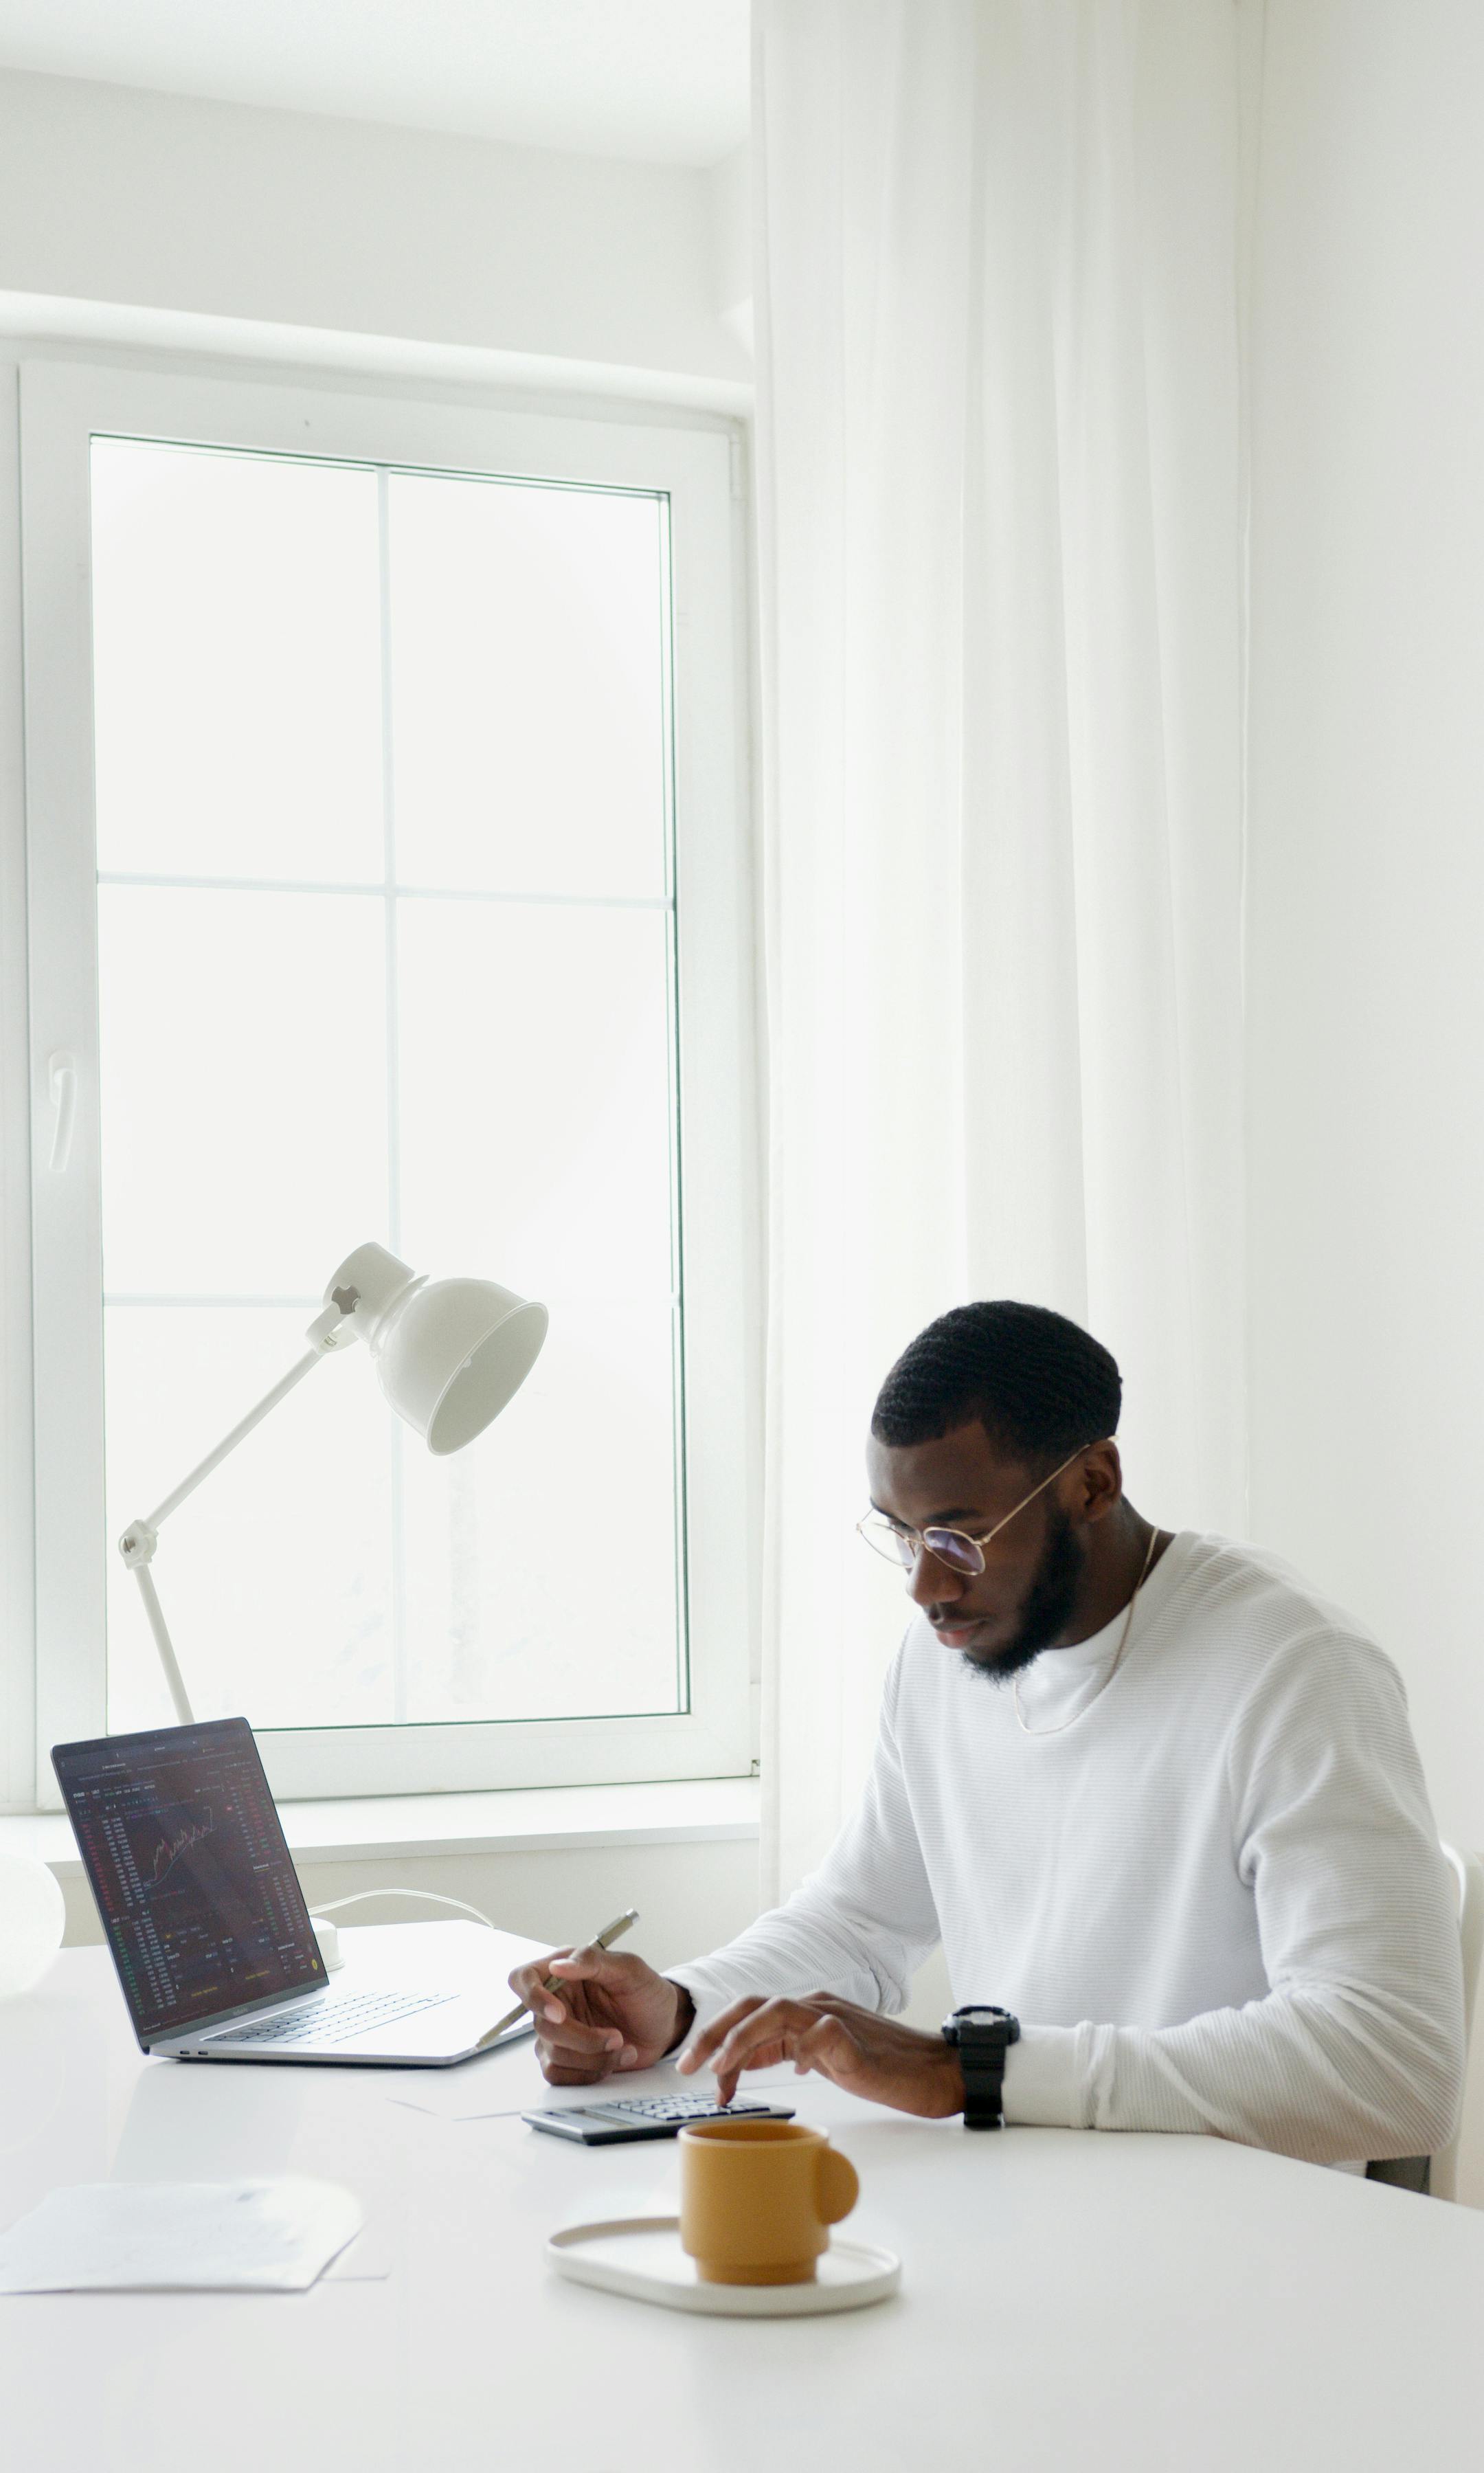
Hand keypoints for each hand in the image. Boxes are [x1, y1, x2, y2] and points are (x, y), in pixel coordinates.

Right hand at [508, 1945, 693, 2085]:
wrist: (664, 2027)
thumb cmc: (647, 1992)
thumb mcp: (629, 1969)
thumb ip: (593, 1961)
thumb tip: (559, 1965)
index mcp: (562, 1972)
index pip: (523, 1979)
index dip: (533, 1997)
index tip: (561, 2014)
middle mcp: (554, 2001)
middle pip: (542, 2026)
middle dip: (581, 2039)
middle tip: (616, 2038)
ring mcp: (558, 2033)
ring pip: (552, 2054)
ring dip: (591, 2058)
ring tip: (623, 2048)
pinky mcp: (566, 2060)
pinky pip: (558, 2075)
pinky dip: (588, 2074)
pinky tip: (612, 2062)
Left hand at [678, 1992, 964, 2116]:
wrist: (933, 2070)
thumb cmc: (880, 2066)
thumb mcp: (820, 2059)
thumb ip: (785, 2050)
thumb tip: (740, 2063)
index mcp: (804, 2012)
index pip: (747, 2015)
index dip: (717, 2041)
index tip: (699, 2074)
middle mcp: (815, 2006)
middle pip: (752, 2005)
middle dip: (714, 2032)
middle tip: (689, 2066)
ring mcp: (835, 2017)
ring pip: (777, 2010)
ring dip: (743, 2038)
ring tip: (724, 2069)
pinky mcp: (856, 2037)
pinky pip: (823, 2032)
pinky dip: (804, 2049)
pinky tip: (797, 2070)